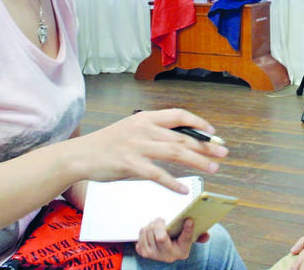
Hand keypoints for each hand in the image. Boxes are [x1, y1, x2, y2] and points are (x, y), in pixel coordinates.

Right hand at [68, 108, 228, 192]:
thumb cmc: (108, 144)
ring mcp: (137, 146)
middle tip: (222, 153)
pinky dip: (172, 182)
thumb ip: (154, 132)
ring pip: (175, 153)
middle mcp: (144, 129)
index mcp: (146, 117)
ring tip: (213, 168)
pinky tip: (184, 188)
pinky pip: (157, 174)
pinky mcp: (130, 164)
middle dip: (206, 145)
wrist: (80, 155)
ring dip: (197, 161)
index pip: (179, 115)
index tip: (213, 132)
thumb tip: (181, 141)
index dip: (198, 123)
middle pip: (182, 137)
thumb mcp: (132, 129)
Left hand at [134, 217, 208, 261]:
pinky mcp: (143, 252)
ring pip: (148, 233)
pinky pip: (140, 236)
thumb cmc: (179, 244)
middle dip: (160, 223)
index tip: (190, 220)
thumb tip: (206, 235)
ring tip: (157, 224)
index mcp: (180, 252)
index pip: (184, 240)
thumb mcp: (190, 240)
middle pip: (160, 237)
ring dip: (151, 225)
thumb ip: (199, 237)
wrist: (167, 253)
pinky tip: (150, 231)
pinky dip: (145, 230)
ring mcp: (153, 255)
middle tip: (162, 219)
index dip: (188, 229)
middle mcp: (166, 256)